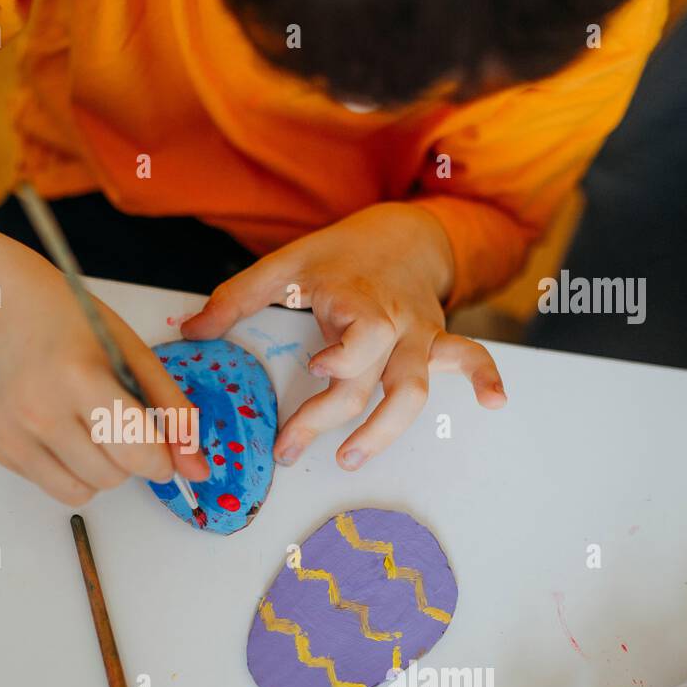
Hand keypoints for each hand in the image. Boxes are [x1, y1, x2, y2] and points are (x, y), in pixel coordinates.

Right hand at [0, 211, 208, 504]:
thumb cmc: (68, 322)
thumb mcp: (131, 352)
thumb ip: (172, 410)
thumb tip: (198, 467)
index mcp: (79, 377)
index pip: (137, 452)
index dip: (161, 458)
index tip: (163, 448)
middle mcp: (40, 411)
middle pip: (114, 476)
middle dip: (130, 458)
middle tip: (119, 420)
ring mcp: (15, 435)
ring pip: (86, 491)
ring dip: (102, 469)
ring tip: (90, 426)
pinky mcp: (1, 451)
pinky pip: (56, 488)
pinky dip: (71, 469)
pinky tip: (62, 430)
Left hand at [180, 203, 505, 469]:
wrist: (401, 230)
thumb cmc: (341, 253)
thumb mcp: (285, 263)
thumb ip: (237, 298)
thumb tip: (191, 330)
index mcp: (357, 304)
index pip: (353, 346)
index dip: (339, 361)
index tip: (316, 369)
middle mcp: (394, 325)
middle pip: (373, 384)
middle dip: (332, 420)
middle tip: (291, 448)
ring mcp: (420, 336)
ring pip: (415, 389)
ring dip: (388, 429)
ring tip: (353, 456)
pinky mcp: (437, 342)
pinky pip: (470, 357)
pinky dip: (487, 377)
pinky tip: (495, 403)